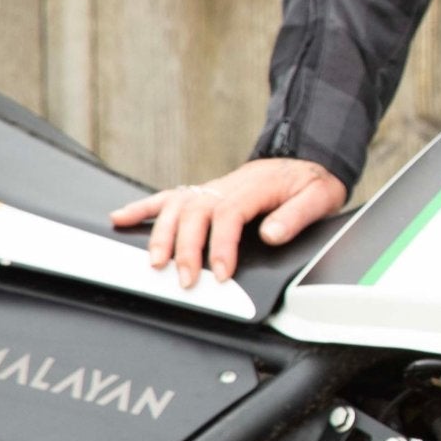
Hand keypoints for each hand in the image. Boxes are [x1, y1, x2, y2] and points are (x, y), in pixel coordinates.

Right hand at [110, 158, 348, 290]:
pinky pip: (169, 197)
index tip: (221, 273)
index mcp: (255, 187)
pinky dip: (143, 207)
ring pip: (177, 206)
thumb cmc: (311, 182)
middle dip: (187, 249)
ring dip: (162, 234)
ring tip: (156, 263)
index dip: (222, 246)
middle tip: (187, 280)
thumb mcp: (320, 197)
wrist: (306, 160)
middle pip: (196, 213)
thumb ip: (297, 216)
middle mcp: (227, 186)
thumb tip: (271, 235)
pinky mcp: (203, 192)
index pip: (229, 215)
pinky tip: (120, 218)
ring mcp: (211, 188)